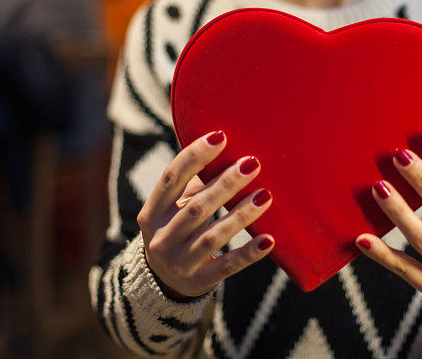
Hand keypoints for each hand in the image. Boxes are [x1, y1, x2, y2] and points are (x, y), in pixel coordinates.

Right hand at [137, 130, 274, 300]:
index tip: (220, 136)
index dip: (194, 156)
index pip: (171, 179)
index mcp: (152, 213)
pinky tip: (269, 240)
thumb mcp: (174, 208)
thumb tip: (224, 145)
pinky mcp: (199, 281)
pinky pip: (228, 265)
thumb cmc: (176, 229)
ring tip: (266, 196)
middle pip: (196, 207)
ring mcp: (179, 262)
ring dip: (241, 214)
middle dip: (225, 184)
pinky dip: (249, 253)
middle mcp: (161, 238)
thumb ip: (193, 183)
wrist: (163, 284)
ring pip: (213, 236)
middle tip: (252, 163)